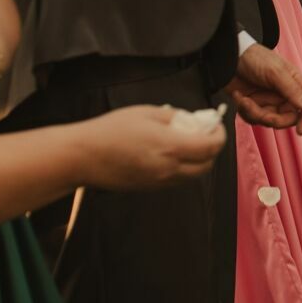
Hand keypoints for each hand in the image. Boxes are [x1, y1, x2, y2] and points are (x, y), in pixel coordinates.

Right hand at [77, 105, 225, 190]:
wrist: (82, 157)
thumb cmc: (111, 130)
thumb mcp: (146, 113)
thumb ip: (175, 117)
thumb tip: (193, 121)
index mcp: (171, 148)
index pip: (211, 147)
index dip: (219, 135)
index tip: (216, 125)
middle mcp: (169, 170)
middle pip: (207, 166)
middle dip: (212, 150)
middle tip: (204, 133)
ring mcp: (159, 183)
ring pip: (193, 176)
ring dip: (198, 161)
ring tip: (187, 142)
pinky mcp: (149, 189)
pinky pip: (176, 181)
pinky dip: (183, 169)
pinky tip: (170, 154)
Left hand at [227, 43, 301, 134]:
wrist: (229, 57)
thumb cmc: (255, 58)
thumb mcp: (275, 72)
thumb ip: (292, 90)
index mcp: (294, 85)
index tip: (299, 131)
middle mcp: (283, 95)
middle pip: (287, 119)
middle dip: (272, 119)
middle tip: (261, 113)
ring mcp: (268, 101)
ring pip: (267, 121)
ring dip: (253, 112)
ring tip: (244, 99)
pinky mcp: (253, 105)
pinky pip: (252, 119)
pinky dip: (244, 111)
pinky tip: (239, 97)